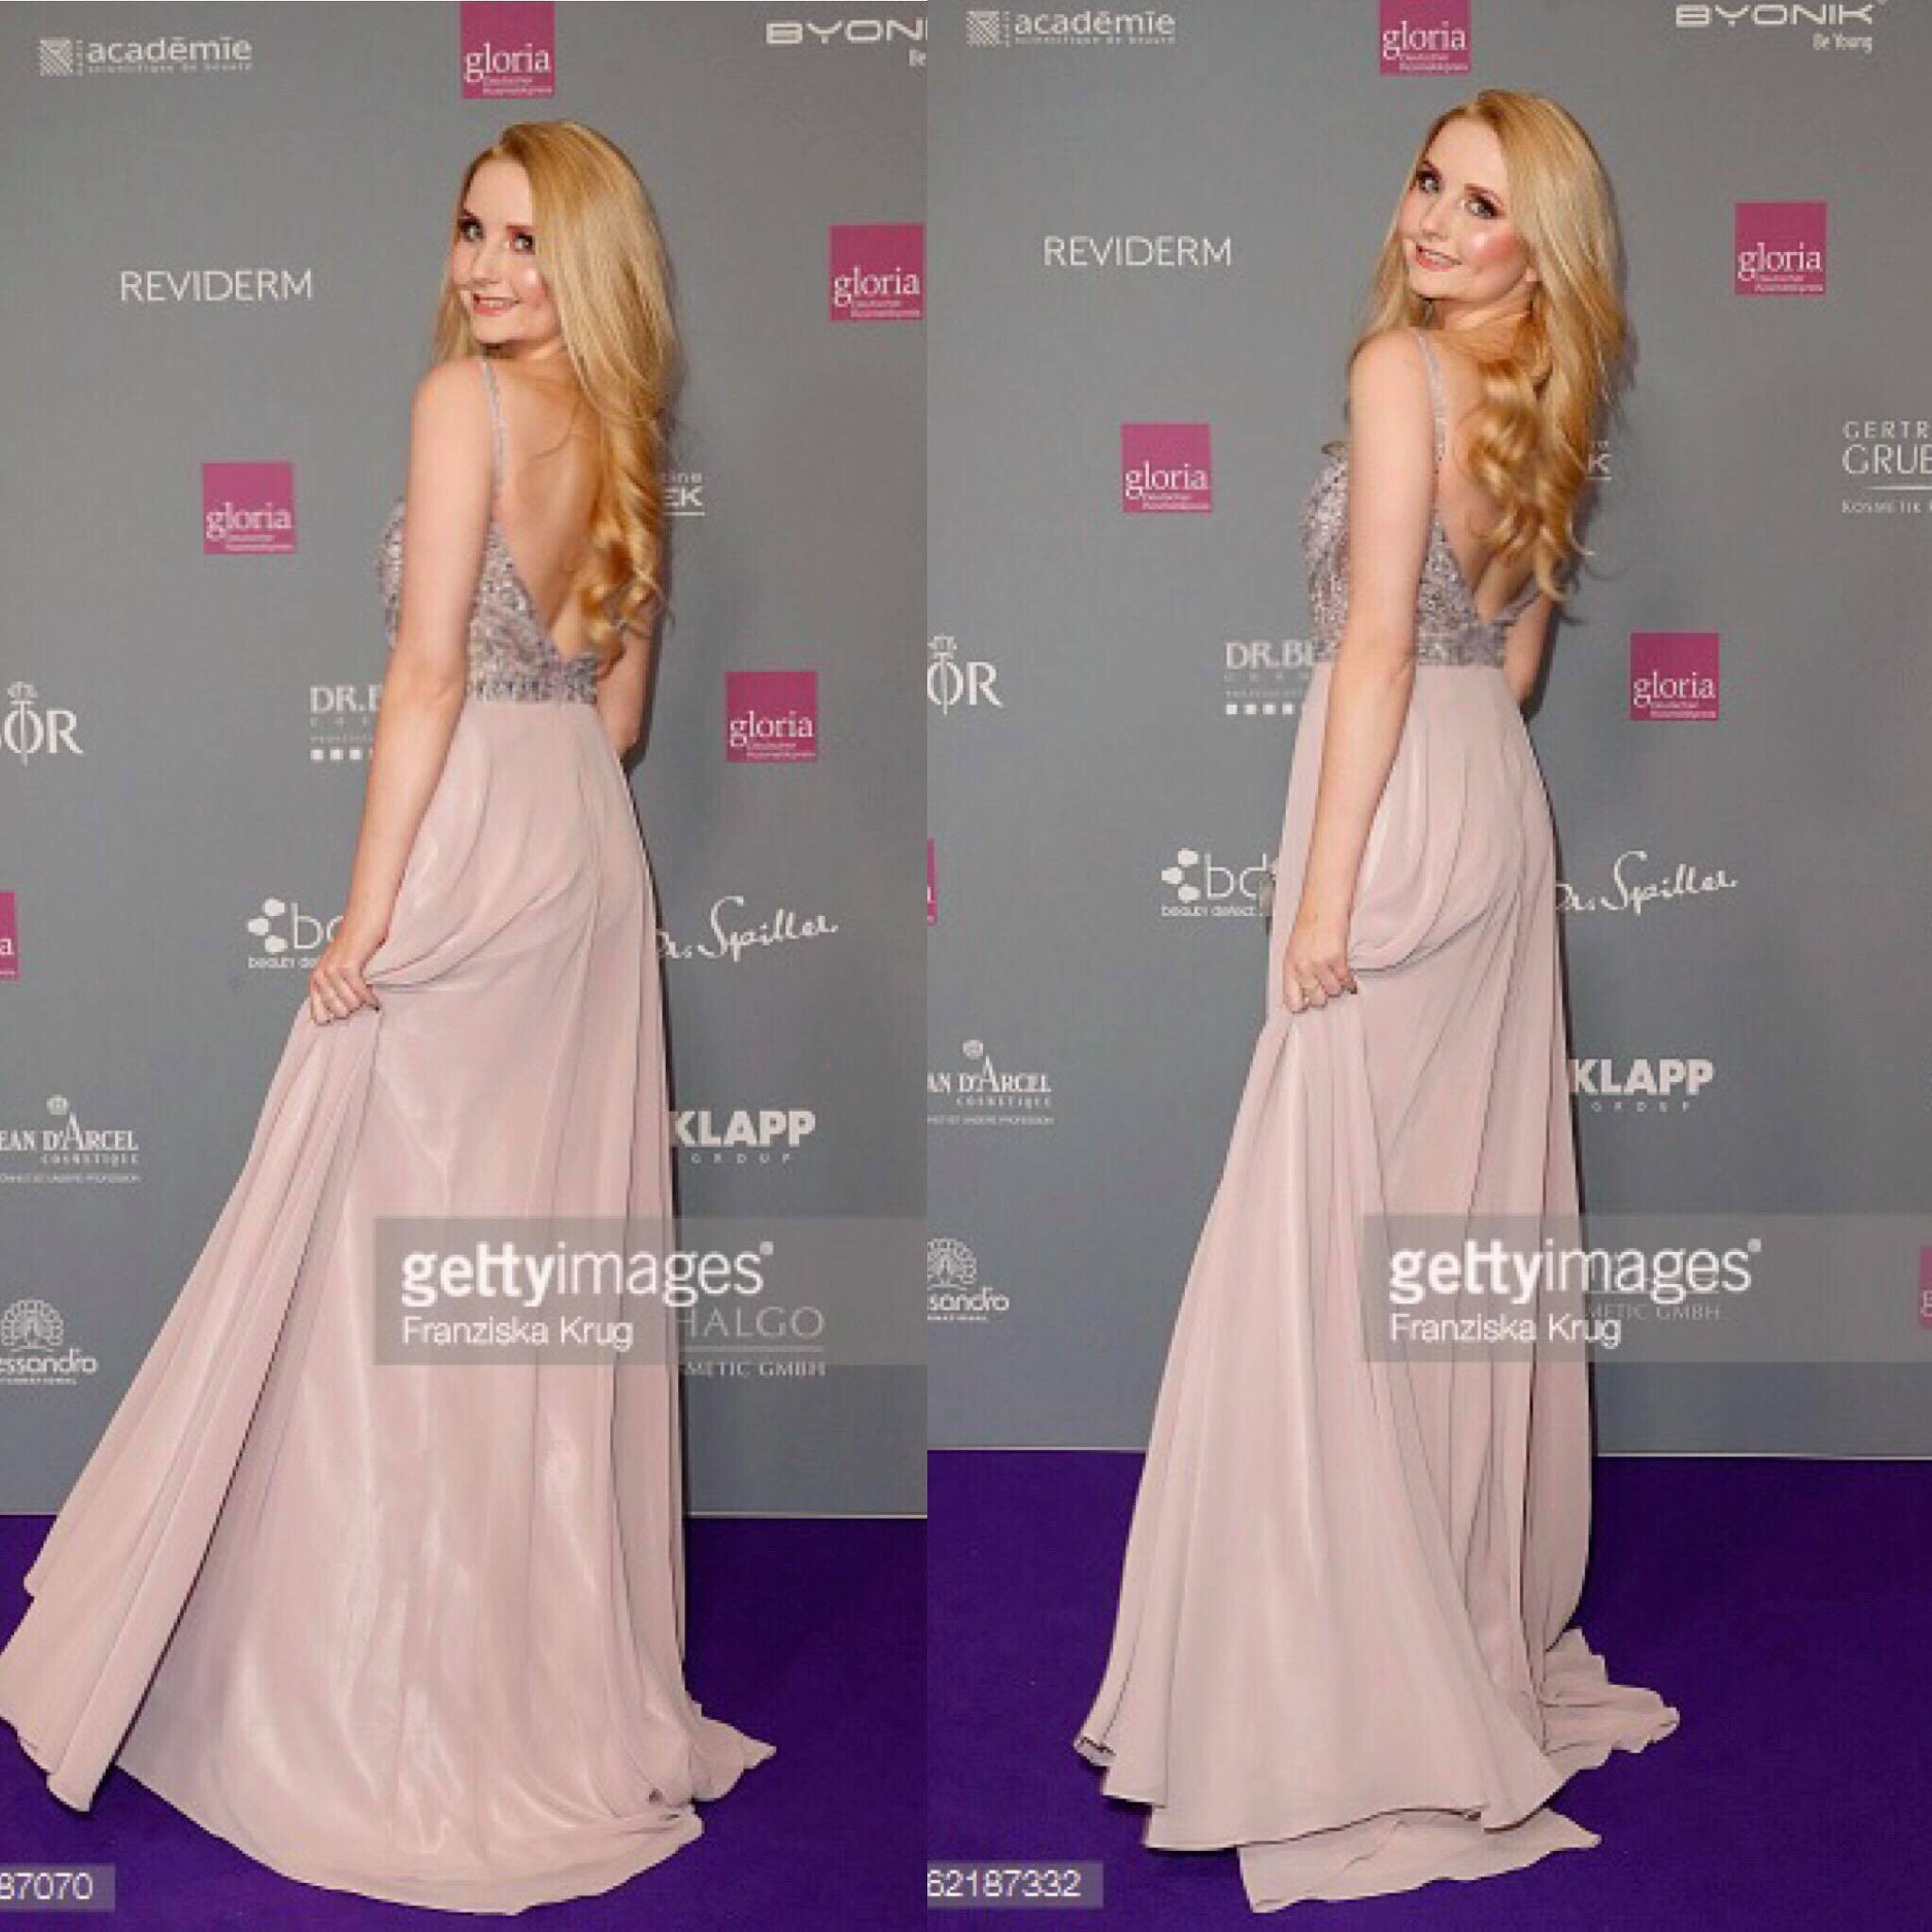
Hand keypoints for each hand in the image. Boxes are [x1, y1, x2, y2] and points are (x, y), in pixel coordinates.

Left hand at [308, 909, 386, 1025]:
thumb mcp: (342, 963)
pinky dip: (369, 997)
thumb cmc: (359, 937)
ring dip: (362, 1004)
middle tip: (364, 1003)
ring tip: (371, 999)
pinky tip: (375, 997)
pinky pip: (359, 992)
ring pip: (348, 1004)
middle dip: (352, 1011)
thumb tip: (346, 1010)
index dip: (336, 1018)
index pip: (318, 1014)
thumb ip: (338, 984)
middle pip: (336, 1012)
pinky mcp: (347, 965)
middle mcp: (320, 974)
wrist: (367, 912)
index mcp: (316, 977)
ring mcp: (332, 970)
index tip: (352, 1014)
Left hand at [1281, 900, 1357, 1013]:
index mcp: (1289, 965)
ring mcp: (1319, 963)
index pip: (1291, 999)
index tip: (1306, 1006)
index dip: (1300, 1006)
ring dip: (1337, 986)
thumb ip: (1297, 969)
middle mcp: (1302, 966)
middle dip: (1323, 996)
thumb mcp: (1294, 948)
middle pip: (1315, 999)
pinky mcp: (1336, 958)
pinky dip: (1349, 981)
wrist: (1322, 902)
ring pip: (1333, 991)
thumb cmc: (1309, 922)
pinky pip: (1345, 980)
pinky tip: (1347, 975)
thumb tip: (1301, 992)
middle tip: (1326, 987)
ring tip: (1336, 975)